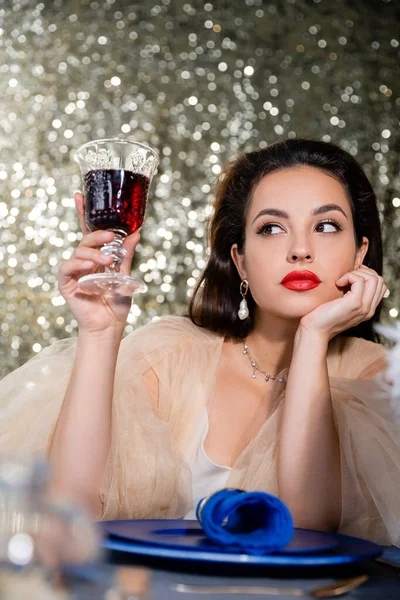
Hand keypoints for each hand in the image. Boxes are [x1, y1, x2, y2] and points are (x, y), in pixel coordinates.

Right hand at [58, 192, 140, 335]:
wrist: (110, 326)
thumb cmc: (117, 303)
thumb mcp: (126, 275)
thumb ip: (126, 255)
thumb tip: (136, 233)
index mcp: (97, 257)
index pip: (89, 232)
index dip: (84, 213)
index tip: (79, 195)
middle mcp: (84, 262)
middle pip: (85, 239)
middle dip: (97, 234)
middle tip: (111, 236)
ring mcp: (74, 272)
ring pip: (79, 252)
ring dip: (93, 253)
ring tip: (107, 261)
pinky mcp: (66, 283)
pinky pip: (68, 267)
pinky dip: (78, 264)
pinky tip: (88, 266)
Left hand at [299, 265, 386, 341]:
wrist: (315, 330)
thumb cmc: (322, 315)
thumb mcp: (341, 304)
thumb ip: (350, 294)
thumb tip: (352, 275)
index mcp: (367, 309)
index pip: (381, 286)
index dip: (367, 275)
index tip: (352, 275)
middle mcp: (369, 309)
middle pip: (379, 280)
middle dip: (363, 272)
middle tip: (346, 276)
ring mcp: (363, 307)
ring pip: (373, 279)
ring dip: (357, 273)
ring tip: (342, 280)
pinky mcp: (355, 303)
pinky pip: (359, 280)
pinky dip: (348, 276)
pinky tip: (338, 283)